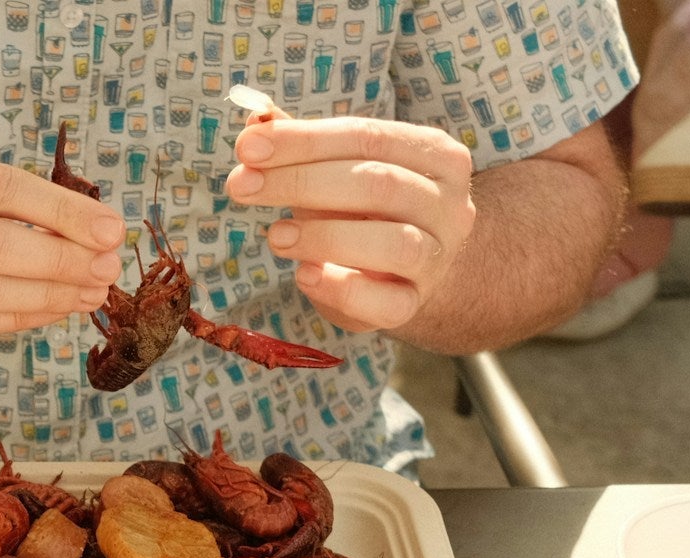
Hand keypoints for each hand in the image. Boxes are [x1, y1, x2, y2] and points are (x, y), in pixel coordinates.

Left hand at [224, 117, 475, 333]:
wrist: (403, 276)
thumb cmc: (365, 214)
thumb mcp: (337, 173)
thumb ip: (304, 148)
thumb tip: (258, 120)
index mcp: (434, 155)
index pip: (367, 137)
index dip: (304, 140)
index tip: (247, 148)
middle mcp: (448, 204)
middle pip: (378, 184)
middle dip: (301, 182)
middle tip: (241, 187)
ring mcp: (437, 257)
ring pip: (392, 243)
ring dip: (324, 236)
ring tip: (274, 236)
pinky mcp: (413, 304)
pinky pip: (385, 302)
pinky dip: (341, 289)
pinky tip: (304, 276)